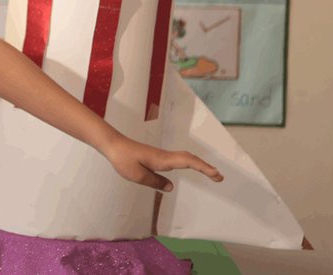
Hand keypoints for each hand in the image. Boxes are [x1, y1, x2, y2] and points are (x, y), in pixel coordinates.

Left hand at [101, 134, 223, 191]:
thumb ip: (155, 182)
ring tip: (210, 173)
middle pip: (190, 158)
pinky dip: (189, 163)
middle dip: (206, 167)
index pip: (187, 162)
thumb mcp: (137, 176)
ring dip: (199, 165)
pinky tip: (189, 167)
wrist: (113, 145)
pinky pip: (177, 159)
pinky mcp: (157, 157)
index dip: (203, 168)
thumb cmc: (123, 159)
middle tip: (219, 177)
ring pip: (185, 158)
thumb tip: (170, 187)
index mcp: (162, 160)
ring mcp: (161, 156)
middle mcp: (165, 156)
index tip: (216, 174)